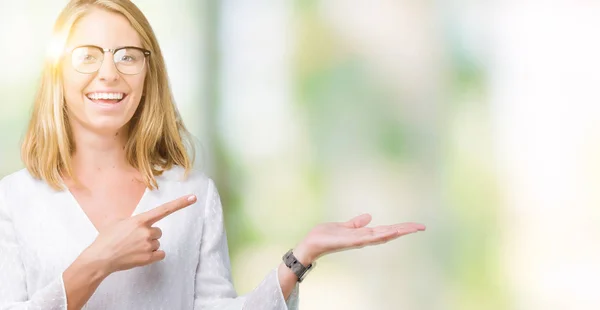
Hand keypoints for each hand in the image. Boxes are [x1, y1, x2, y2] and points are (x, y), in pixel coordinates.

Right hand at [81, 194, 197, 274]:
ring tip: (133, 248)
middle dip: (149, 235)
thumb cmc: (106, 239)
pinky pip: (160, 254)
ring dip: (148, 246)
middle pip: (159, 232)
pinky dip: (153, 255)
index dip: (180, 203)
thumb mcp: (118, 222)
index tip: (193, 198)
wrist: (100, 258)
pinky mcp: (148, 258)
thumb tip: (139, 220)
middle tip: (134, 240)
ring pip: (157, 243)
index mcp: (140, 220)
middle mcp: (146, 231)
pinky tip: (140, 255)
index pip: (164, 209)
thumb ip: (133, 219)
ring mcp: (148, 245)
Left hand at [293, 214, 425, 263]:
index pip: (387, 230)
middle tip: (422, 226)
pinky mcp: (350, 240)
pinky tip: (389, 231)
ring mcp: (358, 240)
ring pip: (381, 236)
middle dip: (405, 230)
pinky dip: (379, 235)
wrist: (312, 243)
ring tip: (410, 228)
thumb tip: (369, 216)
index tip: (416, 225)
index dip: (402, 227)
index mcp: (364, 234)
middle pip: (389, 233)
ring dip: (396, 232)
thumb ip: (356, 223)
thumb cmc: (326, 236)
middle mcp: (364, 239)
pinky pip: (367, 238)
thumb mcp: (344, 226)